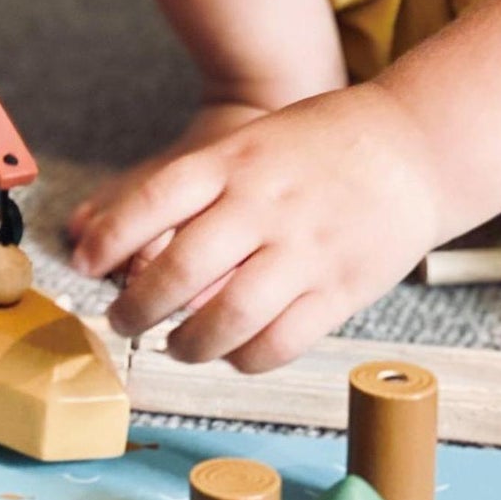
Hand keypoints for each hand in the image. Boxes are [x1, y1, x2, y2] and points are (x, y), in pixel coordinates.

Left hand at [70, 81, 440, 370]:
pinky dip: (244, 358)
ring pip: (226, 317)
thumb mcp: (252, 141)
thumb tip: (127, 237)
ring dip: (186, 344)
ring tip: (174, 346)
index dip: (110, 237)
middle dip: (137, 307)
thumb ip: (200, 185)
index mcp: (236, 159)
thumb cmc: (320, 143)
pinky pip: (280, 342)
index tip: (85, 263)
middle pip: (179, 268)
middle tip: (122, 321)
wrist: (414, 144)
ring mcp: (303, 249)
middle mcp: (263, 203)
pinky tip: (231, 353)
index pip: (154, 199)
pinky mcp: (340, 288)